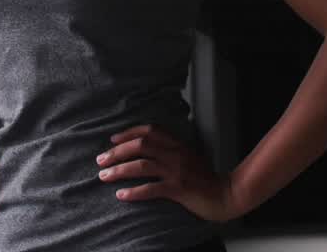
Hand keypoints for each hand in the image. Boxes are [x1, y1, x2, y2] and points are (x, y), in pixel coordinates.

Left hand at [96, 123, 239, 222]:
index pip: (150, 130)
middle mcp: (176, 154)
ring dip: (119, 170)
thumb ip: (171, 150)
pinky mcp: (179, 189)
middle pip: (141, 146)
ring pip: (142, 165)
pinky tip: (121, 195)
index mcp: (178, 144)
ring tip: (104, 176)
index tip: (112, 140)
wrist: (226, 194)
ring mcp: (177, 171)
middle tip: (100, 160)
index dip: (129, 133)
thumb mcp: (189, 157)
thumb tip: (146, 149)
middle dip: (117, 152)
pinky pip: (151, 188)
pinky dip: (134, 192)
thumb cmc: (205, 178)